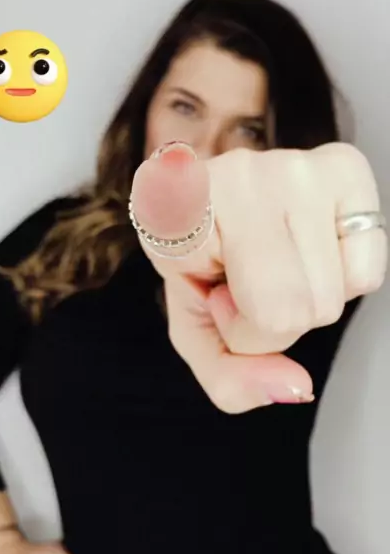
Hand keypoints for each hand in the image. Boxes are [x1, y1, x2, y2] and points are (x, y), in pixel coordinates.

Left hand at [130, 142, 386, 412]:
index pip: (262, 312)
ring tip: (272, 264)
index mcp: (185, 207)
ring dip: (306, 299)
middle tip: (246, 282)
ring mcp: (299, 165)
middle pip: (303, 309)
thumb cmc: (198, 262)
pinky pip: (367, 270)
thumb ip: (231, 376)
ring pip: (334, 295)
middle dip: (275, 320)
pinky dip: (343, 276)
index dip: (239, 326)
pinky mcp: (345, 166)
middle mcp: (244, 173)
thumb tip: (300, 388)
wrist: (210, 200)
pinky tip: (305, 249)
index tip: (216, 289)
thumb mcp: (193, 327)